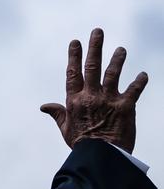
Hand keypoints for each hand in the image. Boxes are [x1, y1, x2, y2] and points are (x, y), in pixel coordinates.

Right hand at [40, 28, 148, 153]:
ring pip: (113, 73)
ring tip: (121, 49)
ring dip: (118, 59)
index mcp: (75, 101)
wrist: (101, 156)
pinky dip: (140, 81)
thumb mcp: (65, 129)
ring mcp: (108, 100)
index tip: (75, 42)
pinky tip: (143, 75)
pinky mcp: (125, 107)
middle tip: (98, 32)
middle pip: (93, 66)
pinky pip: (134, 90)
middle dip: (95, 47)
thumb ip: (57, 113)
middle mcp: (91, 96)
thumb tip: (43, 106)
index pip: (73, 73)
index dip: (74, 56)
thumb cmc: (82, 144)